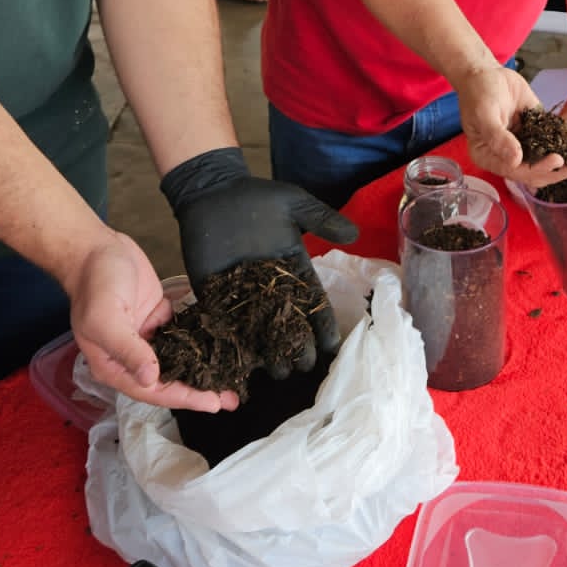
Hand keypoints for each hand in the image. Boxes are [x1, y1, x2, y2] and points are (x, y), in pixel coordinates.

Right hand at [65, 230, 239, 412]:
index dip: (183, 398)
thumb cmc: (95, 284)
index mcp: (113, 365)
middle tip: (231, 397)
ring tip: (230, 375)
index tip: (212, 403)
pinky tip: (220, 345)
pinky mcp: (158, 316)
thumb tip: (150, 378)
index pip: (152, 391)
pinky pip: (182, 334)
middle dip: (198, 389)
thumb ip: (128, 349)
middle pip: (168, 380)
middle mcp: (131, 357)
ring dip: (202, 368)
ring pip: (178, 359)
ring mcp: (147, 336)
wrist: (96, 248)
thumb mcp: (106, 319)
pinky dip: (199, 340)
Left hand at [161, 147, 358, 373]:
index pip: (312, 299)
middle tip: (304, 365)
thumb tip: (355, 235)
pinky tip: (244, 362)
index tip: (332, 344)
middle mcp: (271, 286)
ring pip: (261, 328)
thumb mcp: (294, 203)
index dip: (322, 322)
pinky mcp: (216, 295)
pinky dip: (235, 341)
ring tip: (278, 371)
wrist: (212, 194)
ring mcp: (243, 293)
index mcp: (293, 268)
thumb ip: (322, 219)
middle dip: (298, 344)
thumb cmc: (255, 197)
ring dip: (269, 350)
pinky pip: (227, 322)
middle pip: (288, 321)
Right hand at [457, 64, 566, 186]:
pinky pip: (556, 139)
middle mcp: (509, 156)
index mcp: (492, 158)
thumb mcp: (484, 114)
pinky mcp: (537, 131)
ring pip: (550, 158)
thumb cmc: (478, 93)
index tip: (557, 161)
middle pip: (537, 170)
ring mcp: (525, 144)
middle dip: (561, 170)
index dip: (538, 169)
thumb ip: (498, 138)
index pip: (518, 172)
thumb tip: (515, 160)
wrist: (485, 72)